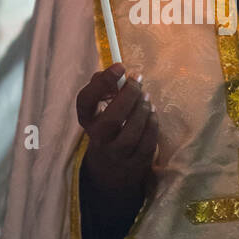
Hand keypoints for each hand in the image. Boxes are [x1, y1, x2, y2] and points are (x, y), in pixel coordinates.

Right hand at [76, 63, 157, 216]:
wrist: (111, 172)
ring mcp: (117, 154)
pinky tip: (152, 114)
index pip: (86, 101)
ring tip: (146, 97)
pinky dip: (152, 124)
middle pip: (111, 120)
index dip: (102, 83)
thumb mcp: (99, 111)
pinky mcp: (135, 163)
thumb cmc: (108, 130)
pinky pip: (147, 143)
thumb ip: (105, 88)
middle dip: (128, 96)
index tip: (120, 67)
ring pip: (131, 134)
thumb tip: (118, 72)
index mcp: (87, 121)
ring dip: (142, 110)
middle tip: (138, 81)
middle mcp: (98, 140)